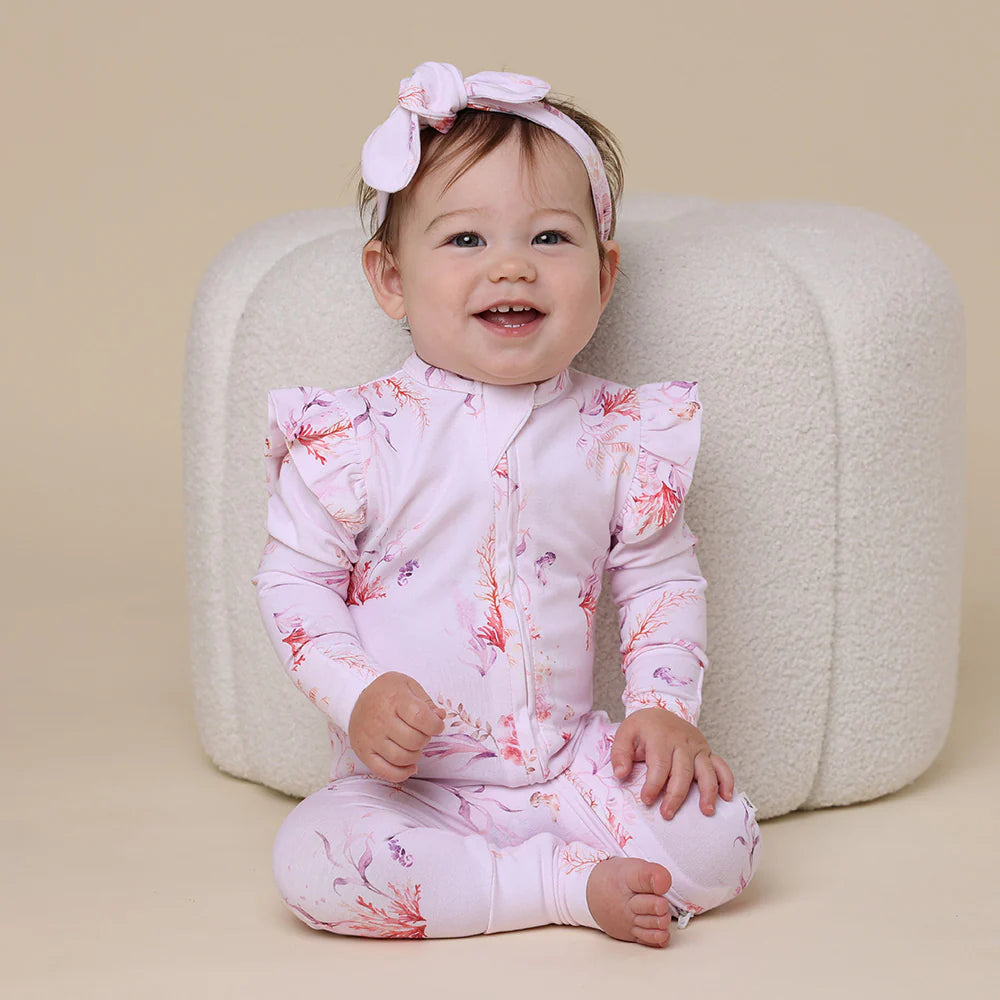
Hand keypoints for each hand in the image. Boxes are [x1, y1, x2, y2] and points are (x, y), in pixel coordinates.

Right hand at [348, 671, 445, 781]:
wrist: (355, 698)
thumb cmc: (387, 692)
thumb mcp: (409, 685)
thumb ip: (426, 702)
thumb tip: (440, 717)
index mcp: (395, 699)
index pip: (420, 717)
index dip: (435, 725)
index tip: (436, 725)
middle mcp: (380, 719)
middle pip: (413, 740)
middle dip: (425, 739)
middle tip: (422, 733)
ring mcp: (370, 738)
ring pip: (401, 758)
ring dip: (415, 756)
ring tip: (414, 746)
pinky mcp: (363, 752)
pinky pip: (384, 771)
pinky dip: (401, 774)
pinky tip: (410, 766)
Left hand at [610, 707, 733, 819]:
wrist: (660, 713)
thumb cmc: (643, 728)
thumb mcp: (625, 734)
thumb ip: (620, 754)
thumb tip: (620, 774)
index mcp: (661, 738)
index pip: (660, 764)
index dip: (653, 784)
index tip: (646, 800)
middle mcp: (683, 742)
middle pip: (683, 772)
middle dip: (676, 795)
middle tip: (667, 814)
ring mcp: (698, 747)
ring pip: (706, 770)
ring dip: (708, 792)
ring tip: (706, 811)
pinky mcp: (707, 751)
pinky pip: (721, 765)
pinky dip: (727, 781)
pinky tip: (727, 797)